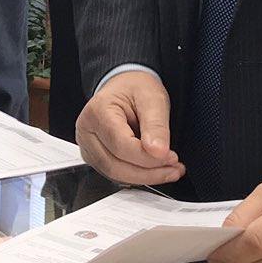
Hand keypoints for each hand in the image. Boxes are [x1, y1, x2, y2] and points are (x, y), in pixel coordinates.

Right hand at [75, 70, 181, 184]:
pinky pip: (115, 173)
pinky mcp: (95, 156)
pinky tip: (156, 170)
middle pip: (114, 164)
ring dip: (145, 177)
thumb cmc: (135, 88)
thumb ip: (156, 126)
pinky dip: (137, 176)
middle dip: (148, 172)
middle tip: (175, 169)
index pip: (120, 145)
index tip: (172, 157)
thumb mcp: (153, 98)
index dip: (147, 157)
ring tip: (170, 171)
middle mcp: (86, 131)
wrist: (124, 85)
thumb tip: (159, 152)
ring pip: (114, 174)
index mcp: (97, 112)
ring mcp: (88, 145)